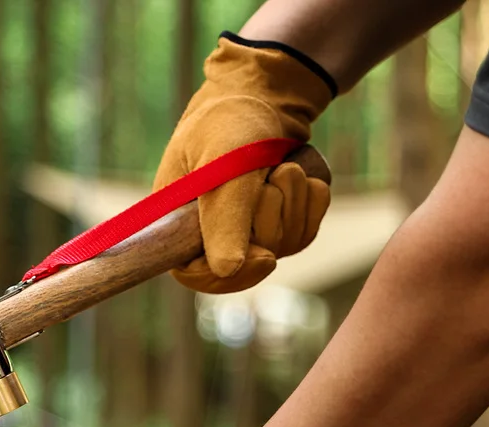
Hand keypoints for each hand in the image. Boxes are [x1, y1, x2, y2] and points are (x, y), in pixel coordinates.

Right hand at [154, 34, 333, 293]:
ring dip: (294, 203)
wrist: (269, 89)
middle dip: (271, 221)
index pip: (193, 273)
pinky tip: (301, 174)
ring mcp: (245, 229)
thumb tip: (227, 269)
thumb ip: (224, 216)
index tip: (264, 257)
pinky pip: (303, 234)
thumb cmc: (232, 118)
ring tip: (282, 167)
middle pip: (246, 265)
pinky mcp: (277, 222)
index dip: (225, 275)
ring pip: (280, 248)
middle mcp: (209, 231)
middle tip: (270, 179)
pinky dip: (311, 202)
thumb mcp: (224, 164)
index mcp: (177, 221)